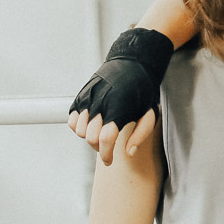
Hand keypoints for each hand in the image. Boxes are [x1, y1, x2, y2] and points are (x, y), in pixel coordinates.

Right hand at [68, 28, 174, 164]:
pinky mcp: (81, 96)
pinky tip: (91, 125)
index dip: (106, 154)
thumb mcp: (150, 113)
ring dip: (89, 137)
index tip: (109, 161)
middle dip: (99, 148)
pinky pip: (73, 120)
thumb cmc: (143, 91)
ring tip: (101, 134)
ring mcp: (88, 98)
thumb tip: (129, 153)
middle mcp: (101, 103)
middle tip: (107, 147)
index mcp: (119, 108)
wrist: (132, 63)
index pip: (105, 139)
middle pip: (91, 137)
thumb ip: (140, 135)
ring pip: (80, 130)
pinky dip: (79, 127)